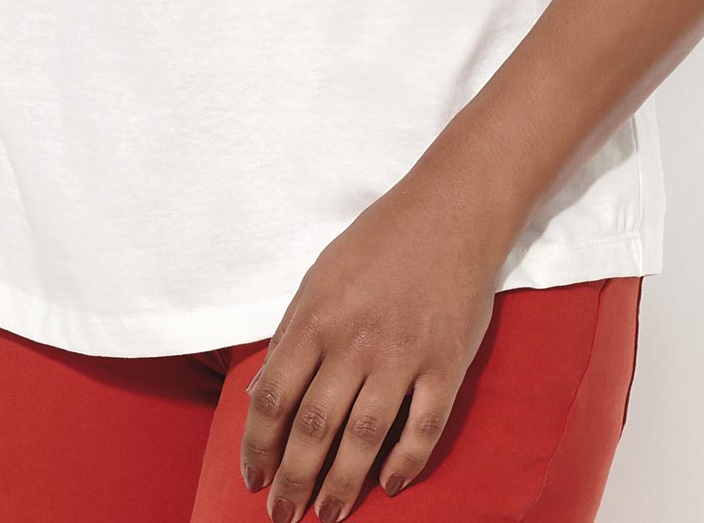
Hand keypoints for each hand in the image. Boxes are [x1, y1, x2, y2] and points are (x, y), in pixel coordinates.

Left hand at [238, 166, 503, 519]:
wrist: (450, 212)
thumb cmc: (378, 243)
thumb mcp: (319, 277)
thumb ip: (289, 335)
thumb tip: (260, 394)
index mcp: (317, 317)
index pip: (274, 398)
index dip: (258, 446)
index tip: (253, 478)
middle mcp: (356, 341)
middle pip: (315, 428)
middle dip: (294, 481)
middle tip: (283, 518)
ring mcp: (403, 355)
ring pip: (365, 438)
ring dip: (342, 485)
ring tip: (328, 516)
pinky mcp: (446, 364)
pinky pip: (424, 428)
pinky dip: (405, 464)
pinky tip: (389, 485)